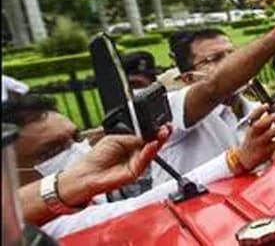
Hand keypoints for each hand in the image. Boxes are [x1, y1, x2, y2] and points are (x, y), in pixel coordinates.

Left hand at [57, 125, 171, 206]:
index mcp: (131, 145)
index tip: (163, 123)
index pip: (148, 137)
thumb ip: (133, 137)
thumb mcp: (115, 139)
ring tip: (163, 132)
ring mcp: (136, 165)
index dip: (156, 130)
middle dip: (161, 135)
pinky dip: (149, 152)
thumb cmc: (95, 158)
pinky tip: (153, 144)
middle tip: (167, 127)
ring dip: (159, 142)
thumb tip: (147, 134)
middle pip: (153, 144)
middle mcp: (136, 155)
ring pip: (151, 153)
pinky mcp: (134, 174)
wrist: (85, 174)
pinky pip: (144, 161)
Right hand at [236, 104, 274, 170]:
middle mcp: (254, 135)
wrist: (245, 159)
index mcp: (251, 128)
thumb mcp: (255, 130)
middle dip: (269, 118)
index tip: (267, 105)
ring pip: (269, 134)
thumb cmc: (253, 140)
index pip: (253, 117)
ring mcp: (260, 143)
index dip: (259, 110)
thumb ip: (266, 118)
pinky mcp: (267, 151)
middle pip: (259, 125)